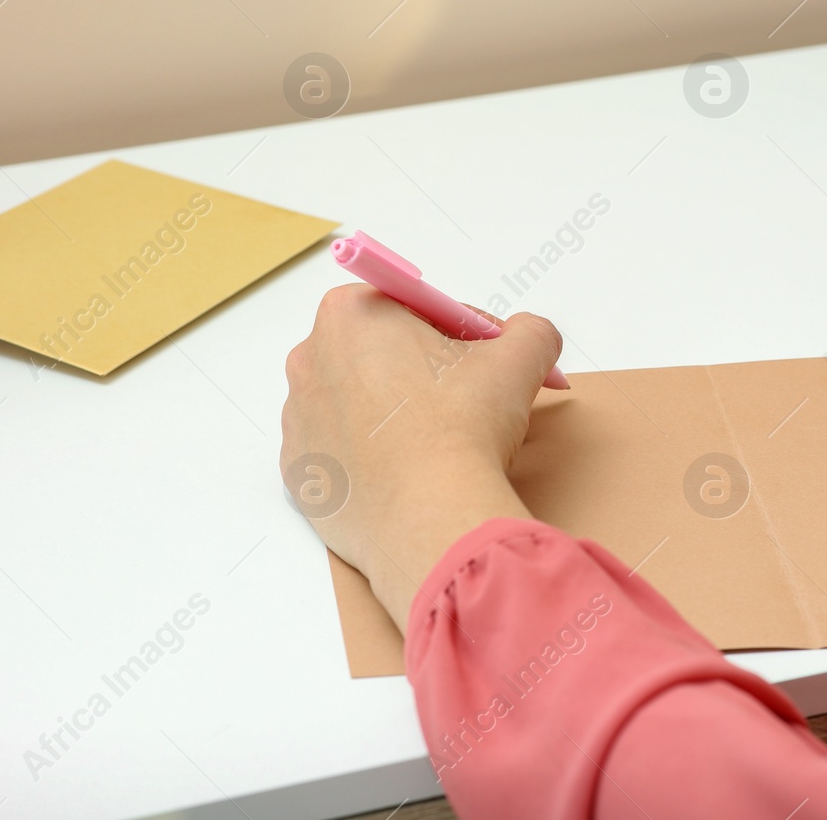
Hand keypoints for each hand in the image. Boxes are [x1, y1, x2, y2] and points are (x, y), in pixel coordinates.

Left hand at [280, 284, 564, 631]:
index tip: (489, 360)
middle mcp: (310, 358)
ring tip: (438, 442)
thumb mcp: (520, 357)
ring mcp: (297, 419)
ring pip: (359, 403)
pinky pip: (341, 452)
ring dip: (397, 413)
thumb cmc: (461, 428)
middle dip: (426, 370)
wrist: (431, 518)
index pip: (417, 308)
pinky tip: (407, 473)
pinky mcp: (298, 472)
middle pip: (381, 351)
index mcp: (350, 313)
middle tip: (470, 401)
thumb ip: (530, 330)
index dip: (463, 333)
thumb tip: (529, 335)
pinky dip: (372, 458)